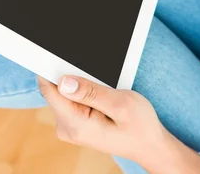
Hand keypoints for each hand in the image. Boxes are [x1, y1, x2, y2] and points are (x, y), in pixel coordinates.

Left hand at [37, 76, 199, 173]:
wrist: (149, 145)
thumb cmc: (140, 126)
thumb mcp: (121, 104)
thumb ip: (91, 92)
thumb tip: (64, 81)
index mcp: (76, 124)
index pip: (49, 90)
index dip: (51, 68)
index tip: (59, 54)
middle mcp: (67, 128)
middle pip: (56, 90)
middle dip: (73, 77)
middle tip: (99, 79)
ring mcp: (70, 127)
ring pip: (65, 93)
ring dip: (82, 86)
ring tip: (105, 92)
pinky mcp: (75, 123)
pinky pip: (72, 100)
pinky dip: (85, 92)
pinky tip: (103, 97)